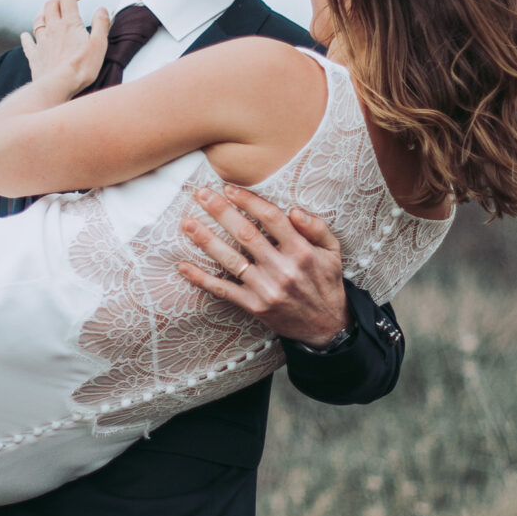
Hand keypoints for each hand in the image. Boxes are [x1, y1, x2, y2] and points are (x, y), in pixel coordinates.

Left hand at [20, 0, 109, 102]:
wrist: (59, 85)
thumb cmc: (81, 67)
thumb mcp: (99, 44)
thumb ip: (101, 24)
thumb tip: (102, 9)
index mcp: (69, 24)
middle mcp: (53, 29)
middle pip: (50, 5)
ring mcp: (42, 43)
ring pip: (38, 20)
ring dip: (43, 12)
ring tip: (47, 10)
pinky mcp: (35, 57)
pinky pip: (28, 44)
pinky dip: (26, 38)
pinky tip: (25, 36)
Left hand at [177, 185, 351, 346]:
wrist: (327, 326)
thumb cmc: (326, 283)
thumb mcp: (332, 251)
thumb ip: (316, 227)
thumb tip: (293, 209)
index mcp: (301, 251)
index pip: (271, 218)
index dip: (248, 201)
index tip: (229, 188)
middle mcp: (282, 269)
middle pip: (246, 234)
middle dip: (221, 212)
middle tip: (201, 195)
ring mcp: (266, 289)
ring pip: (231, 260)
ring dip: (206, 240)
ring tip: (187, 223)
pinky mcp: (254, 306)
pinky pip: (223, 290)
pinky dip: (202, 278)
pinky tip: (183, 266)